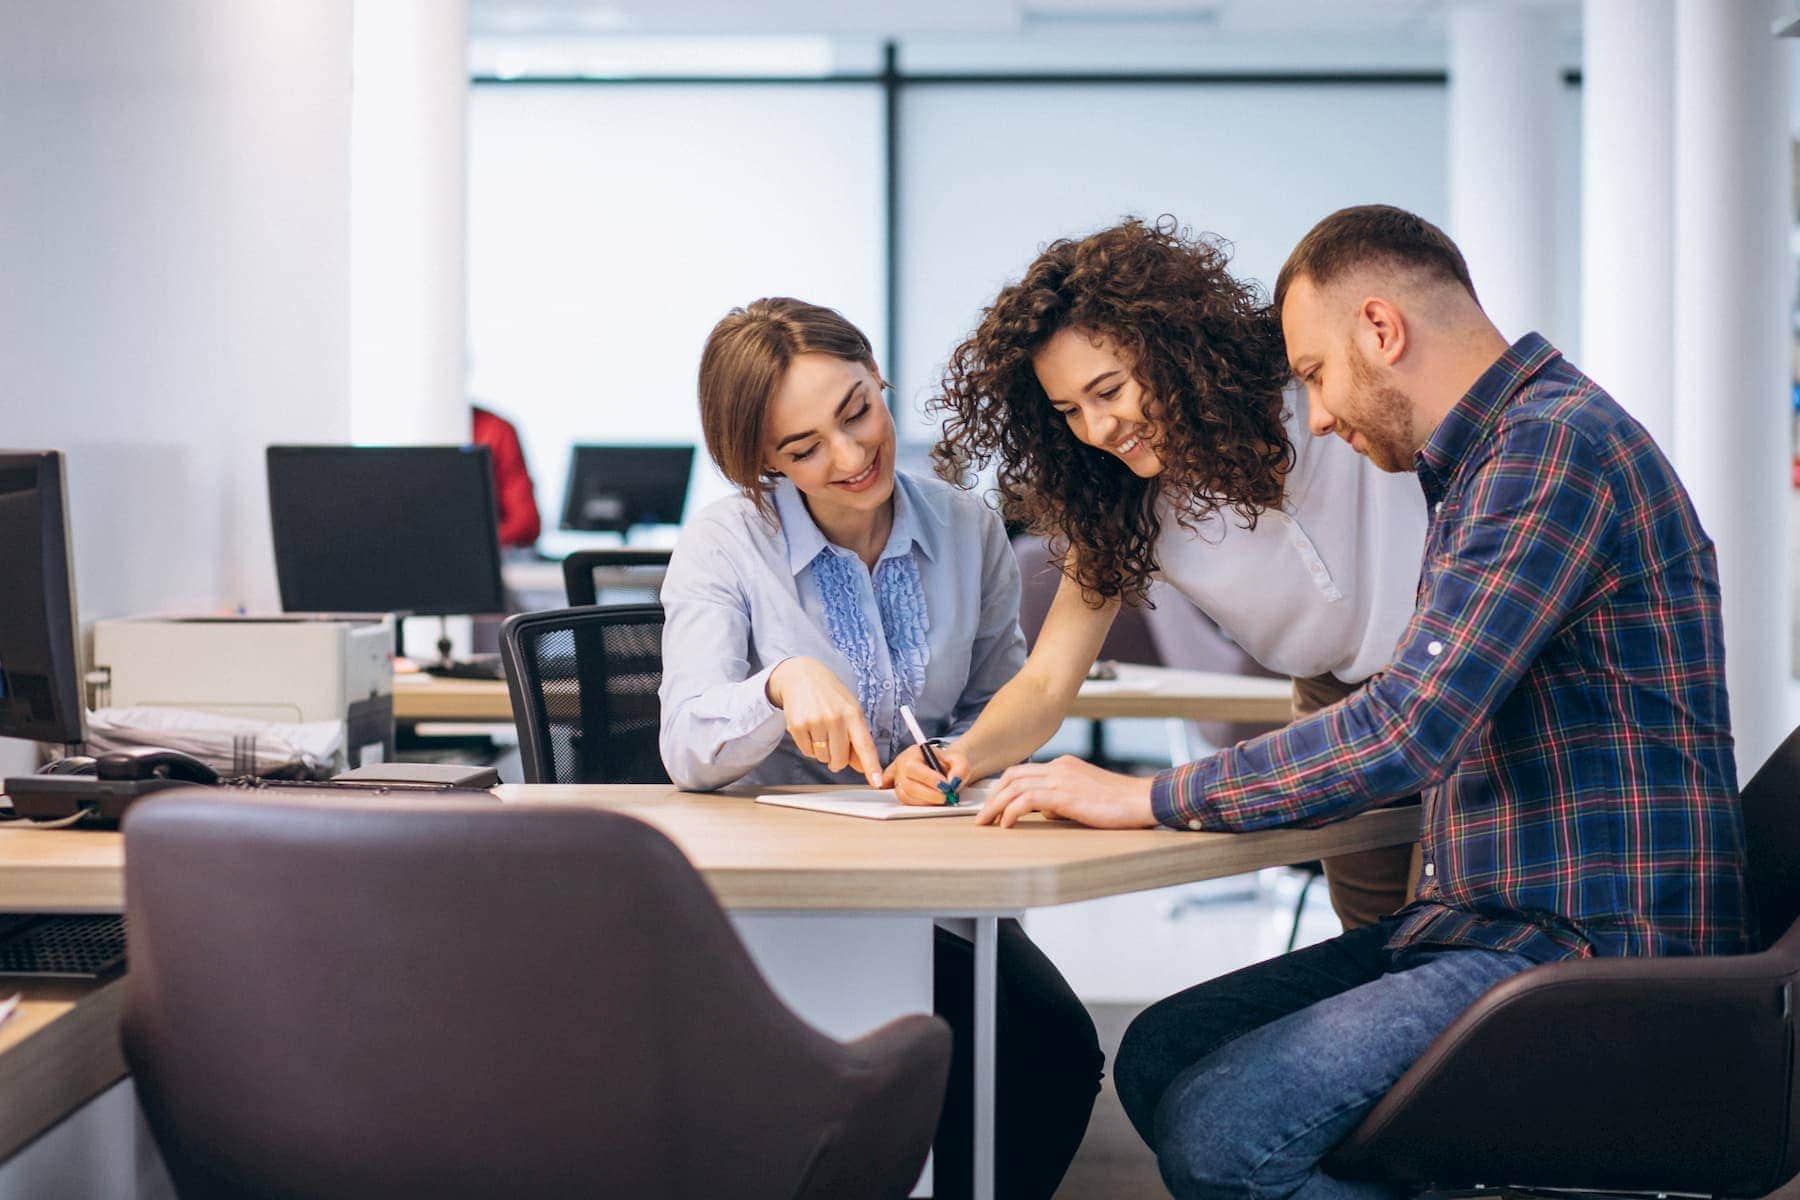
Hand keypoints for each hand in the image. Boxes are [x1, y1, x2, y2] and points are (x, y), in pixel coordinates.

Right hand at [766, 657, 882, 785]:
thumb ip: (857, 739)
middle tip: (834, 742)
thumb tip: (861, 767)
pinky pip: (807, 752)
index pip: (865, 745)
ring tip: (820, 728)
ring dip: (822, 751)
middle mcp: (836, 718)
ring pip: (823, 757)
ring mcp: (816, 721)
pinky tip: (809, 727)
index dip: (871, 766)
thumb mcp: (849, 711)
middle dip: (837, 759)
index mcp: (853, 714)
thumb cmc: (831, 696)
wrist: (802, 675)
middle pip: (840, 760)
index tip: (876, 782)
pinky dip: (809, 746)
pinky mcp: (798, 725)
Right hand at [882, 743, 971, 805]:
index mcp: (914, 753)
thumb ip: (960, 769)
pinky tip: (932, 802)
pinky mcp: (902, 793)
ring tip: (943, 798)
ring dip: (927, 801)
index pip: (913, 767)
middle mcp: (902, 766)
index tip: (945, 786)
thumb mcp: (960, 760)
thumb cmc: (950, 762)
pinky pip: (907, 803)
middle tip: (947, 796)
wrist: (948, 767)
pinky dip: (921, 805)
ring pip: (907, 797)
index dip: (929, 779)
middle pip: (908, 785)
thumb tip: (954, 782)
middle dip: (930, 794)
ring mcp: (899, 781)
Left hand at [975, 755, 1156, 828]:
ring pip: (1014, 786)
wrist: (1142, 800)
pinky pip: (1026, 800)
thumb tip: (1045, 813)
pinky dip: (1011, 811)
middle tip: (981, 816)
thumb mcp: (1085, 797)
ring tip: (985, 823)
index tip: (991, 804)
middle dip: (992, 796)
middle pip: (1012, 776)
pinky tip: (1006, 824)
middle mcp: (1059, 767)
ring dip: (995, 805)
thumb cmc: (1120, 804)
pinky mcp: (1064, 794)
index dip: (1003, 788)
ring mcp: (1061, 778)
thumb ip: (1063, 800)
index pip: (1023, 772)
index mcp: (1063, 765)